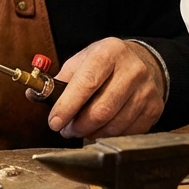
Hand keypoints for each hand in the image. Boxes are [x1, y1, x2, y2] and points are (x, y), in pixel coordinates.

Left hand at [43, 38, 164, 139]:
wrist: (144, 63)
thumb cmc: (106, 64)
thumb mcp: (82, 61)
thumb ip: (59, 79)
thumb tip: (34, 95)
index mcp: (109, 52)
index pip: (86, 83)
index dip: (67, 106)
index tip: (54, 122)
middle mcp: (132, 70)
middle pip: (101, 110)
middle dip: (77, 126)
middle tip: (66, 130)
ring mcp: (146, 90)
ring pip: (113, 126)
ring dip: (91, 134)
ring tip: (81, 130)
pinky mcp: (154, 109)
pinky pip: (127, 133)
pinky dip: (108, 137)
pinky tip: (100, 130)